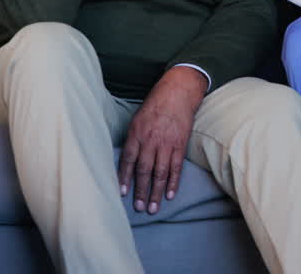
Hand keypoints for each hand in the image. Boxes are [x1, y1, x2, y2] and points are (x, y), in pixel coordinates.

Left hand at [117, 66, 206, 214]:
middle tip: (139, 208)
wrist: (177, 93)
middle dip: (141, 191)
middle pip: (144, 170)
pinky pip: (176, 167)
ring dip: (156, 192)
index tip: (121, 193)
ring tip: (153, 207)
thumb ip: (132, 140)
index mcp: (136, 134)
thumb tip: (127, 161)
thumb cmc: (154, 107)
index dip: (124, 177)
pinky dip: (173, 182)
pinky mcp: (180, 145)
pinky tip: (169, 194)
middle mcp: (150, 140)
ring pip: (160, 172)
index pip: (128, 160)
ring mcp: (166, 144)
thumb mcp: (136, 120)